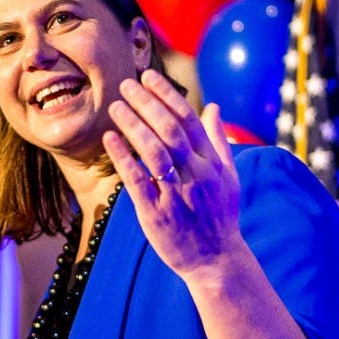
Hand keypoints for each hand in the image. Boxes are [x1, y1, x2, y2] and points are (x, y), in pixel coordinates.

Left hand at [102, 69, 244, 279]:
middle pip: (170, 130)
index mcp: (212, 164)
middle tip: (127, 84)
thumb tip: (213, 107)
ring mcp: (176, 194)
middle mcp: (196, 176)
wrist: (215, 261)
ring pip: (154, 152)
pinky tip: (109, 138)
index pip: (189, 120)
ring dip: (133, 125)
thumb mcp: (228, 177)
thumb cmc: (220, 216)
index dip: (167, 96)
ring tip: (116, 106)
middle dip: (148, 103)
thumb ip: (219, 141)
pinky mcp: (156, 214)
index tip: (149, 77)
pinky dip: (123, 157)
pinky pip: (138, 180)